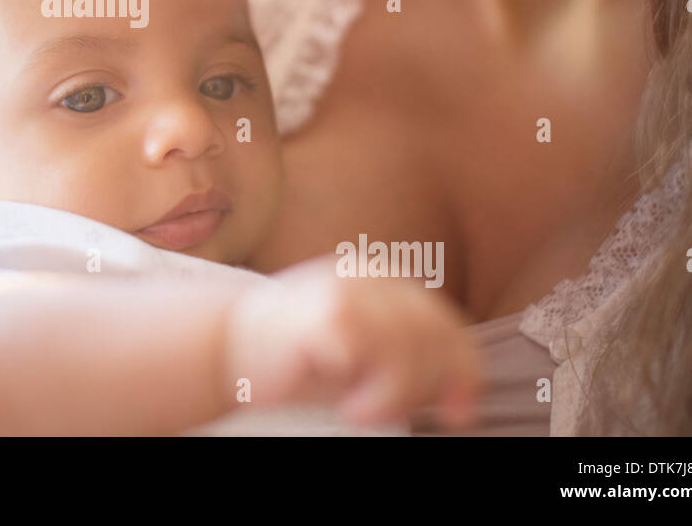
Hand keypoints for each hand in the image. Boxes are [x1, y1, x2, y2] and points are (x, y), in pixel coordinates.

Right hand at [221, 255, 480, 429]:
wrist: (227, 345)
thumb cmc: (297, 356)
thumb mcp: (364, 350)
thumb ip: (407, 351)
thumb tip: (460, 388)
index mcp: (385, 280)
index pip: (447, 325)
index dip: (463, 372)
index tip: (459, 415)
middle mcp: (371, 276)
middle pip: (437, 337)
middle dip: (424, 387)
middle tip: (383, 410)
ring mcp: (349, 290)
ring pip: (413, 350)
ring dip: (396, 396)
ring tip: (360, 409)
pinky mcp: (329, 313)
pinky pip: (379, 361)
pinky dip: (372, 396)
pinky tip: (346, 403)